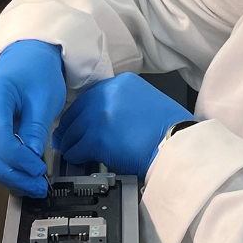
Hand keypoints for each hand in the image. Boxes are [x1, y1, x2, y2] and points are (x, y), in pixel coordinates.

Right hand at [0, 40, 65, 197]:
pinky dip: (1, 166)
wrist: (26, 58)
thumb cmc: (36, 71)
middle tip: (37, 185)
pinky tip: (20, 174)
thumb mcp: (45, 97)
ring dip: (6, 175)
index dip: (16, 158)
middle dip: (12, 173)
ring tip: (31, 185)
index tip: (37, 169)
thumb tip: (32, 157)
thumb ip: (36, 128)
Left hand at [51, 73, 193, 177]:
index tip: (76, 121)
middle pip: (76, 112)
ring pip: (72, 131)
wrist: (176, 143)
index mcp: (122, 82)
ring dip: (71, 143)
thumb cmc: (169, 127)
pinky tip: (80, 159)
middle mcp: (108, 94)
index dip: (81, 112)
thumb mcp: (146, 99)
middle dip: (69, 128)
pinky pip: (76, 148)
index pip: (89, 96)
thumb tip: (104, 117)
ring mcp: (100, 115)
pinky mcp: (97, 138)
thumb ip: (123, 102)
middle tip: (65, 138)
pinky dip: (75, 156)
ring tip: (72, 151)